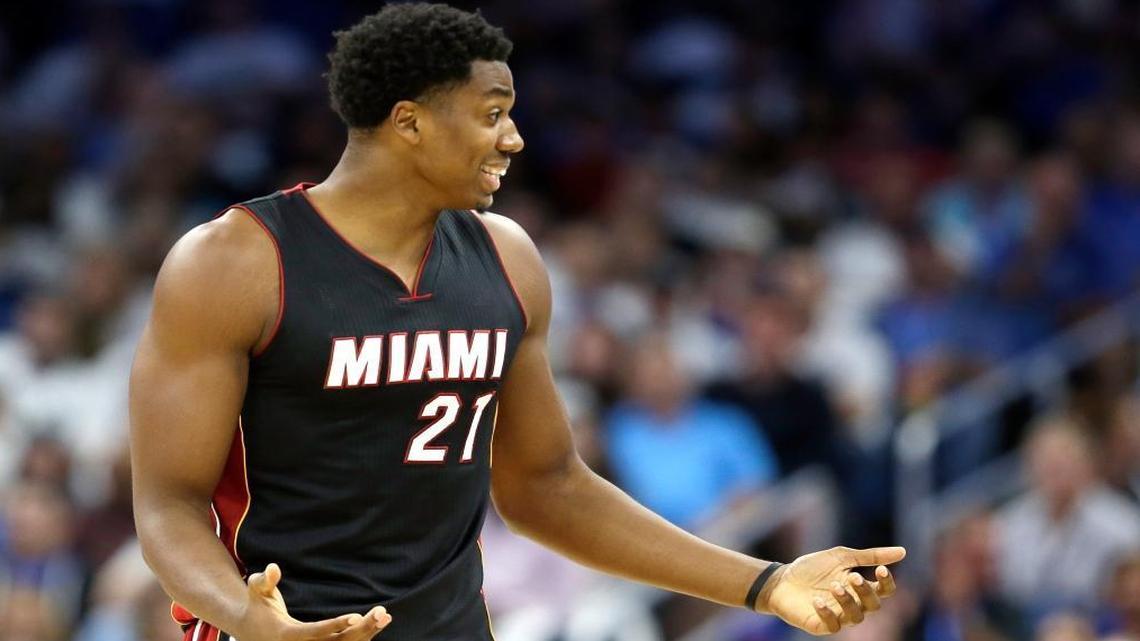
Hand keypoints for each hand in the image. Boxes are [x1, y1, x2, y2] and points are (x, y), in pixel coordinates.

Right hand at [232, 563, 392, 640]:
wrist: (250, 629)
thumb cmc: (256, 605)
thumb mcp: (256, 589)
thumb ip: (264, 580)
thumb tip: (273, 569)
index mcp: (285, 635)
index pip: (313, 633)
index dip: (334, 626)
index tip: (355, 617)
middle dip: (360, 630)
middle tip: (381, 612)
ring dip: (366, 633)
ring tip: (385, 616)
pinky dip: (362, 636)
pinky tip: (379, 623)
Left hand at [758, 546, 904, 635]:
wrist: (781, 579)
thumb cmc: (811, 568)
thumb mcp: (841, 557)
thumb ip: (869, 556)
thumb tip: (903, 552)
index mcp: (859, 588)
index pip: (883, 591)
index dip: (886, 583)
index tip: (880, 570)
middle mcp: (852, 605)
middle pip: (873, 606)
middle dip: (865, 592)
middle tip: (852, 576)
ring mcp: (838, 617)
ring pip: (856, 617)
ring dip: (848, 601)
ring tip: (834, 585)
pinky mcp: (821, 625)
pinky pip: (832, 626)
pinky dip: (827, 612)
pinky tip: (817, 600)